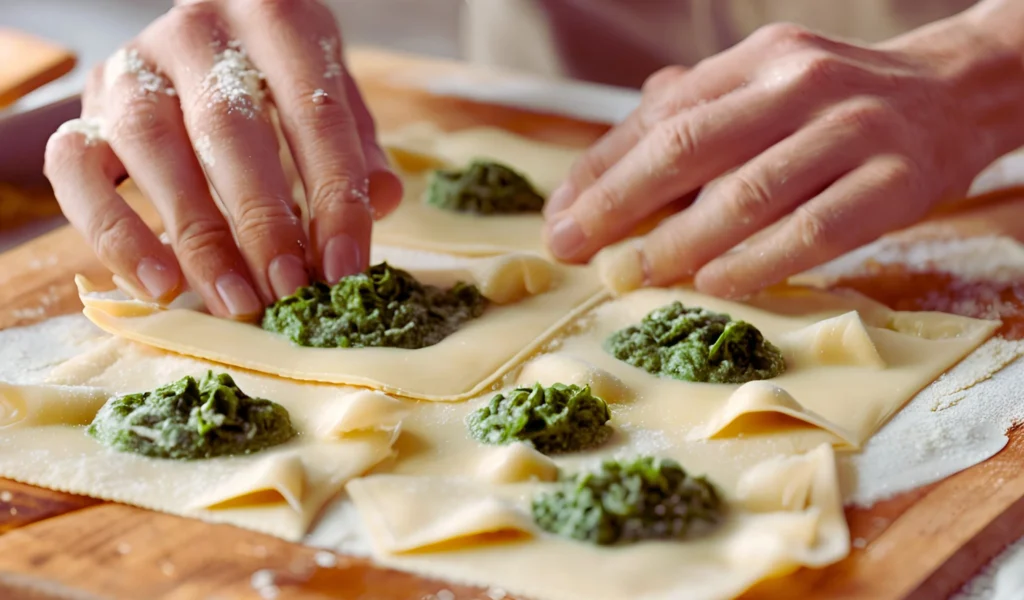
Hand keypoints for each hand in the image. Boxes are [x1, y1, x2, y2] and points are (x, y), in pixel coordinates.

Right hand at [44, 0, 402, 318]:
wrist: (210, 30)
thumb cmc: (281, 75)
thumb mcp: (332, 91)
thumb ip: (355, 146)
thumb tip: (383, 202)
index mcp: (276, 19)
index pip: (315, 114)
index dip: (334, 197)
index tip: (345, 268)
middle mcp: (197, 33)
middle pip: (229, 131)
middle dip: (264, 224)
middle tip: (290, 293)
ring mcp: (132, 67)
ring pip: (151, 148)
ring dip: (197, 236)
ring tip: (237, 301)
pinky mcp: (85, 106)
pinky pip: (77, 171)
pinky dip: (115, 234)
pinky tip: (161, 284)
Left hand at [542, 18, 1022, 297]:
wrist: (956, 94)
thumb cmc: (836, 106)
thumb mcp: (766, 88)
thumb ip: (693, 119)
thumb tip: (601, 175)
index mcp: (756, 60)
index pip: (660, 116)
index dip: (601, 170)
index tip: (561, 217)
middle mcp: (799, 83)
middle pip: (688, 146)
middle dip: (618, 204)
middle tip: (575, 249)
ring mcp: (851, 129)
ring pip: (747, 192)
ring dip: (680, 242)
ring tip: (635, 275)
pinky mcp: (895, 181)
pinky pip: (814, 229)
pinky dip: (758, 262)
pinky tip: (715, 284)